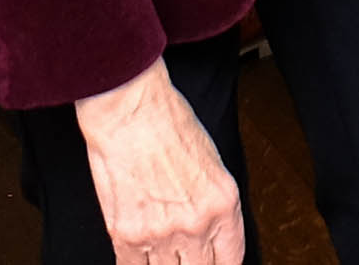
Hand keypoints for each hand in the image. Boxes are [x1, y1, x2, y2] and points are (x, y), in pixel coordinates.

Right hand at [73, 60, 243, 264]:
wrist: (129, 108)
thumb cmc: (167, 122)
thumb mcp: (211, 162)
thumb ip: (213, 203)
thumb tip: (211, 232)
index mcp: (223, 203)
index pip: (231, 259)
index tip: (213, 262)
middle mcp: (197, 223)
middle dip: (195, 264)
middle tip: (185, 254)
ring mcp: (162, 232)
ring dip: (164, 262)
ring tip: (160, 245)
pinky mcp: (127, 234)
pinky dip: (136, 263)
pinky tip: (138, 251)